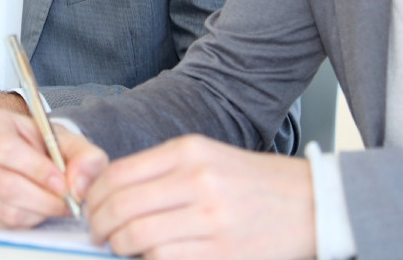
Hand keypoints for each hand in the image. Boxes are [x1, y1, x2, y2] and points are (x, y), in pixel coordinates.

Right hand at [0, 108, 107, 226]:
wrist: (36, 157)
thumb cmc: (47, 146)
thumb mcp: (71, 142)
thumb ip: (85, 157)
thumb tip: (78, 184)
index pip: (6, 149)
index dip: (37, 171)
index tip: (62, 184)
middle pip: (5, 184)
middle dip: (44, 199)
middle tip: (67, 202)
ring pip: (5, 208)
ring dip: (38, 212)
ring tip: (54, 203)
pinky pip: (0, 224)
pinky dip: (26, 222)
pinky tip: (37, 208)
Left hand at [83, 135, 314, 259]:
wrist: (311, 203)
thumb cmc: (253, 183)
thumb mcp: (206, 158)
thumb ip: (161, 172)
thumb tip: (112, 196)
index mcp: (188, 152)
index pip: (119, 173)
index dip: (95, 196)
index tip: (90, 208)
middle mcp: (197, 181)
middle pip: (123, 205)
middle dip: (100, 224)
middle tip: (97, 233)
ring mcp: (210, 218)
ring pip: (139, 236)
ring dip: (120, 246)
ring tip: (119, 247)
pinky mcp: (222, 252)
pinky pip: (165, 258)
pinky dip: (148, 259)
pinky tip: (148, 256)